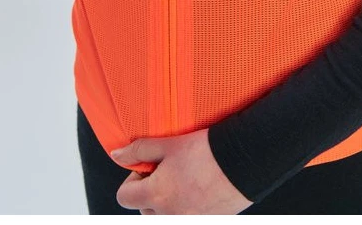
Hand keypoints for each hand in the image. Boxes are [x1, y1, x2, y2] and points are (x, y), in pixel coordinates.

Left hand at [110, 127, 252, 214]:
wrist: (244, 161)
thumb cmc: (207, 151)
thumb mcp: (169, 144)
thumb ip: (139, 150)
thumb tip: (117, 155)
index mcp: (157, 196)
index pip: (124, 197)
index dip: (133, 179)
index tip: (149, 167)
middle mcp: (169, 216)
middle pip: (144, 209)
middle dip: (151, 190)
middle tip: (169, 170)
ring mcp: (188, 222)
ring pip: (164, 216)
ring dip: (167, 201)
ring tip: (185, 179)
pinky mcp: (205, 223)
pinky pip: (185, 218)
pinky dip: (186, 207)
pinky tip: (199, 188)